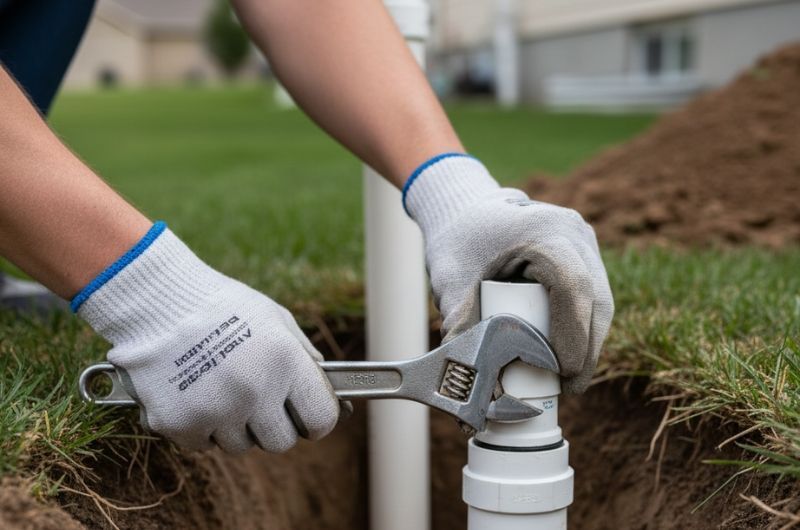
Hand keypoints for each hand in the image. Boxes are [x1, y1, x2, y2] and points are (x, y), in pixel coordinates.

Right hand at [75, 223, 340, 452]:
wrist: (155, 302)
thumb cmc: (223, 307)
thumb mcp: (276, 320)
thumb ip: (304, 357)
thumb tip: (329, 390)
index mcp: (285, 362)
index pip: (322, 420)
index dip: (316, 420)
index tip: (306, 415)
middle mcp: (254, 392)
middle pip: (280, 442)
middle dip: (273, 425)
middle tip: (257, 399)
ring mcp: (216, 411)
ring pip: (240, 446)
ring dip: (235, 425)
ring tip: (219, 387)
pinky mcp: (179, 424)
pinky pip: (203, 444)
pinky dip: (200, 426)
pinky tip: (194, 392)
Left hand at [405, 155, 613, 392]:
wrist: (465, 208)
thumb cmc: (457, 243)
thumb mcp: (452, 283)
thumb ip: (460, 329)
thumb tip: (471, 387)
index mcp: (544, 231)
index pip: (572, 287)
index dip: (574, 334)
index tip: (564, 373)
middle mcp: (574, 233)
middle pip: (595, 300)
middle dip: (586, 350)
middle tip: (569, 388)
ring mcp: (584, 241)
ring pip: (600, 300)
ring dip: (589, 341)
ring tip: (569, 379)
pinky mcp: (585, 252)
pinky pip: (594, 294)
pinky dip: (584, 325)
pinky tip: (572, 354)